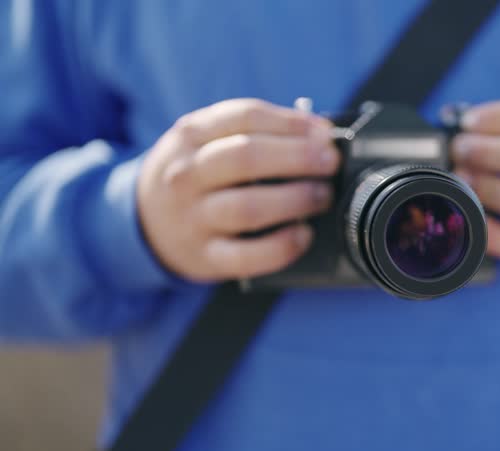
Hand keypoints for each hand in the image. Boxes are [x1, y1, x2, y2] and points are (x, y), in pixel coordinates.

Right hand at [137, 98, 339, 281]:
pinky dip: (282, 246)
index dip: (292, 123)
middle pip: (247, 157)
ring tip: (322, 196)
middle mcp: (187, 174)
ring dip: (296, 200)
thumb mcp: (207, 140)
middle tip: (330, 163)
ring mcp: (193, 218)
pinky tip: (304, 235)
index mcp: (191, 135)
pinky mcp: (205, 257)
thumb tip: (321, 132)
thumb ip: (255, 131)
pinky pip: (248, 256)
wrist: (142, 222)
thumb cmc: (196, 175)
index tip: (324, 132)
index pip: (245, 117)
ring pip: (248, 207)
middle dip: (299, 158)